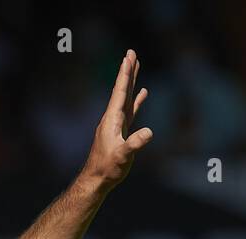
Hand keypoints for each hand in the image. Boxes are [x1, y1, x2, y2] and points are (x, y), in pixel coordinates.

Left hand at [82, 49, 152, 190]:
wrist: (96, 179)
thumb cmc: (107, 168)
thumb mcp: (123, 156)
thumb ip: (135, 144)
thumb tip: (149, 132)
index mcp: (112, 119)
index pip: (120, 91)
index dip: (125, 74)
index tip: (128, 57)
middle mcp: (112, 118)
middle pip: (122, 89)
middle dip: (127, 71)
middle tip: (131, 52)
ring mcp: (116, 124)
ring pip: (126, 97)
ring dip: (132, 81)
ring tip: (136, 66)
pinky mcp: (120, 131)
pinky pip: (130, 110)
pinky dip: (136, 100)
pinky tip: (142, 93)